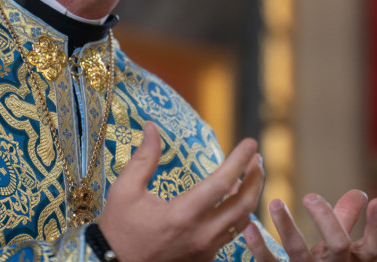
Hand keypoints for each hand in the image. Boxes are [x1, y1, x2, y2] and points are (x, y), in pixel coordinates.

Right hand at [99, 122, 264, 261]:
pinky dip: (239, 216)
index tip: (250, 143)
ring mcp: (204, 251)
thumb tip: (152, 128)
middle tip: (257, 159)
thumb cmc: (119, 228)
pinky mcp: (204, 261)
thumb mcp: (125, 190)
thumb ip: (143, 158)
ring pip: (242, 223)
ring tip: (250, 177)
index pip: (222, 183)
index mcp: (182, 214)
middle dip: (255, 178)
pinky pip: (231, 237)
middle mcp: (200, 235)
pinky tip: (234, 203)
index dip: (240, 160)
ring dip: (250, 197)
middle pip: (243, 204)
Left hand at [244, 190, 376, 261]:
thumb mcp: (341, 250)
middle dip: (327, 219)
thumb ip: (347, 221)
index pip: (374, 248)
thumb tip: (359, 193)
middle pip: (338, 246)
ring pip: (299, 252)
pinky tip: (249, 227)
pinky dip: (259, 247)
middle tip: (310, 196)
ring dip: (286, 226)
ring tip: (274, 202)